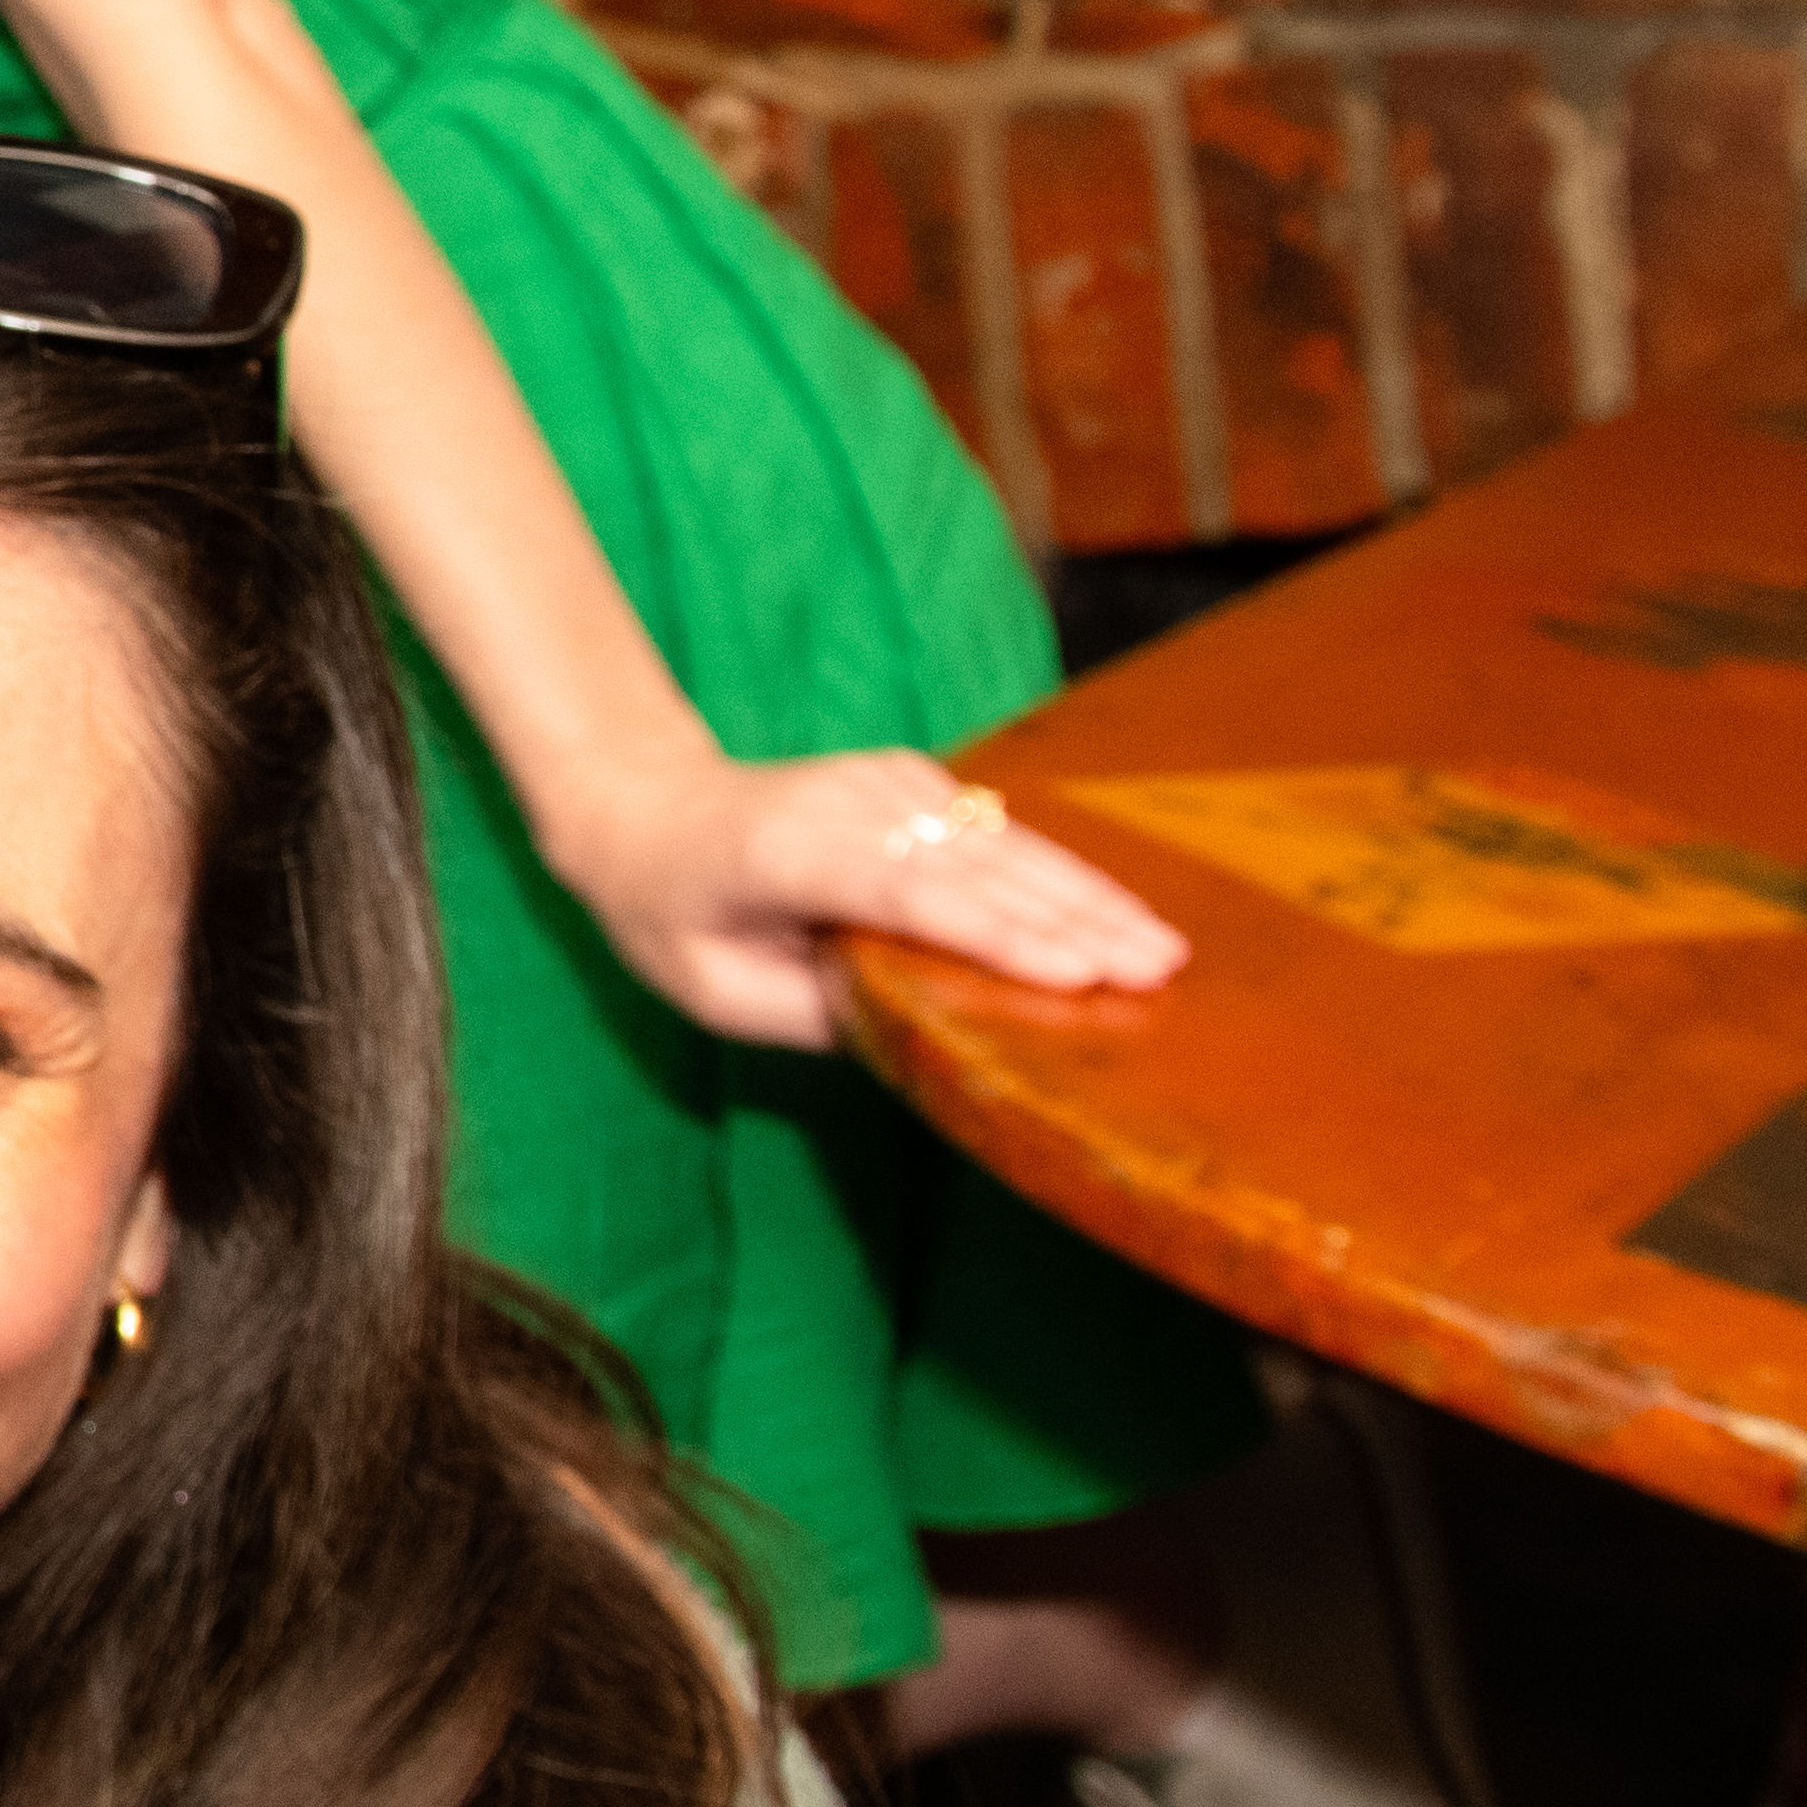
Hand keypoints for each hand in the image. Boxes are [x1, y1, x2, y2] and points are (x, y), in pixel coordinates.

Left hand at [551, 742, 1191, 1051]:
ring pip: (1000, 844)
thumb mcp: (710, 988)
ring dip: (1088, 897)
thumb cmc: (670, 913)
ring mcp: (882, 784)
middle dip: (1072, 921)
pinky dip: (1061, 875)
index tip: (1075, 973)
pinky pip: (996, 834)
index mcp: (785, 853)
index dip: (995, 934)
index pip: (907, 895)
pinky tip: (1121, 916)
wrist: (643, 805)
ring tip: (1164, 949)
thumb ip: (810, 1009)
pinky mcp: (909, 783)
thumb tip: (921, 1023)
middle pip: (973, 866)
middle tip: (1156, 973)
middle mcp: (846, 805)